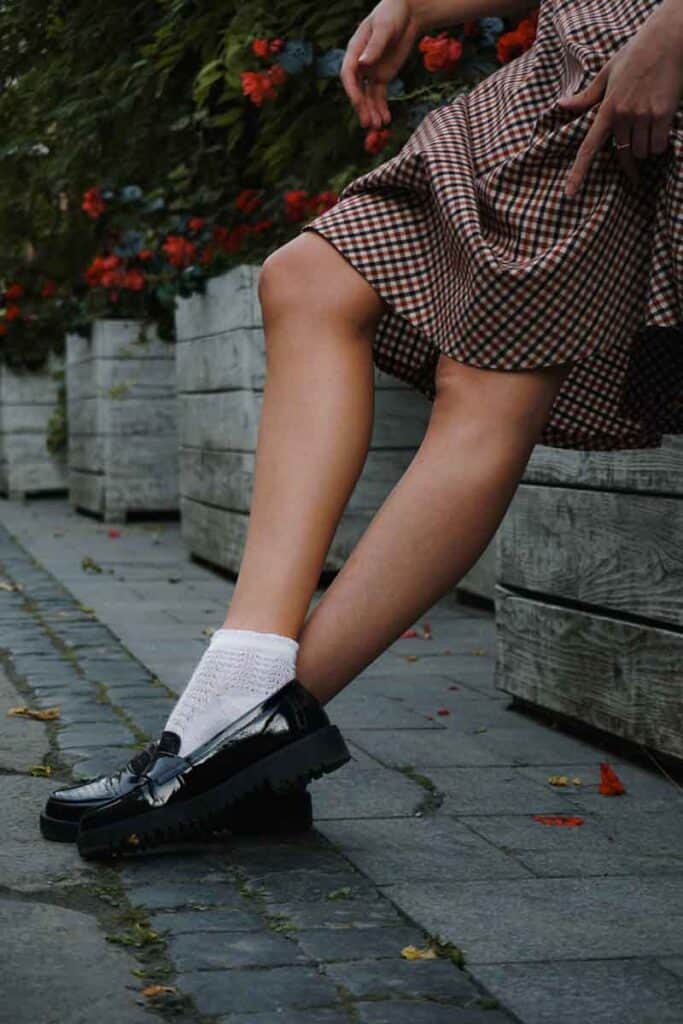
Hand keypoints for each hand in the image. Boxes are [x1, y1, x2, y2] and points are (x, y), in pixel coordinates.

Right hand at [341, 0, 421, 129]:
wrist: (407, 13)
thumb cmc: (392, 14)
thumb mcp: (384, 27)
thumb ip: (375, 46)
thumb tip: (363, 63)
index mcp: (355, 51)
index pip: (348, 75)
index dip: (352, 90)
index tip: (359, 103)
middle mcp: (360, 65)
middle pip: (357, 90)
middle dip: (363, 107)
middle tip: (369, 123)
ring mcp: (371, 73)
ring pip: (368, 97)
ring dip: (372, 112)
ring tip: (379, 127)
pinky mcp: (382, 77)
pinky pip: (380, 96)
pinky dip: (382, 108)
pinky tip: (386, 121)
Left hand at [557, 8, 682, 196]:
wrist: (667, 40)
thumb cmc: (636, 54)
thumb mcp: (607, 72)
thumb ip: (587, 95)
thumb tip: (562, 105)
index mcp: (606, 108)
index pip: (588, 147)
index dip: (578, 173)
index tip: (569, 193)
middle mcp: (622, 115)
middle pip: (624, 154)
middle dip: (631, 159)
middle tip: (637, 158)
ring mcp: (643, 115)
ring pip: (642, 152)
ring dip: (648, 148)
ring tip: (651, 127)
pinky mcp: (663, 114)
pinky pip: (659, 144)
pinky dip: (661, 143)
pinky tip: (662, 128)